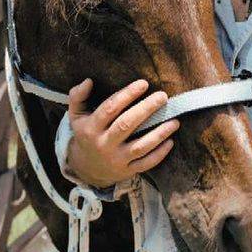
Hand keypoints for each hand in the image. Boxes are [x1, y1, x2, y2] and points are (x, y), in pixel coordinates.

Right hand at [65, 78, 179, 187]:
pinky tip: (170, 141)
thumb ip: (77, 97)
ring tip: (175, 121)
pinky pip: (145, 163)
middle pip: (126, 125)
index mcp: (91, 128)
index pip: (110, 108)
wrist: (85, 168)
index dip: (127, 95)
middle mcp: (104, 144)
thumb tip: (88, 81)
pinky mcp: (127, 170)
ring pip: (140, 146)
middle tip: (163, 96)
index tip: (144, 83)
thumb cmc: (86, 135)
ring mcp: (116, 159)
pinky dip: (159, 154)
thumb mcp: (76, 117)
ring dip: (159, 134)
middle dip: (146, 109)